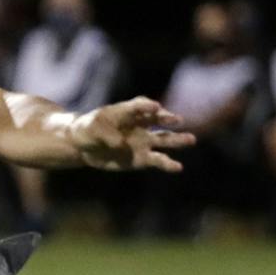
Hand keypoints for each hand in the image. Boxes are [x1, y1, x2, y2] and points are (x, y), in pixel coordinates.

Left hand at [72, 97, 196, 172]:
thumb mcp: (92, 129)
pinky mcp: (142, 158)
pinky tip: (178, 167)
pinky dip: (168, 164)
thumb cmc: (88, 131)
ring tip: (191, 140)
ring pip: (164, 139)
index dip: (147, 107)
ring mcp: (143, 141)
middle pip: (157, 120)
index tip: (155, 108)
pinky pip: (158, 160)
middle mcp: (141, 125)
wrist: (84, 147)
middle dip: (167, 119)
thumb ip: (107, 135)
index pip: (139, 106)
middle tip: (177, 120)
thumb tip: (121, 145)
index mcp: (127, 112)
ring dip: (178, 140)